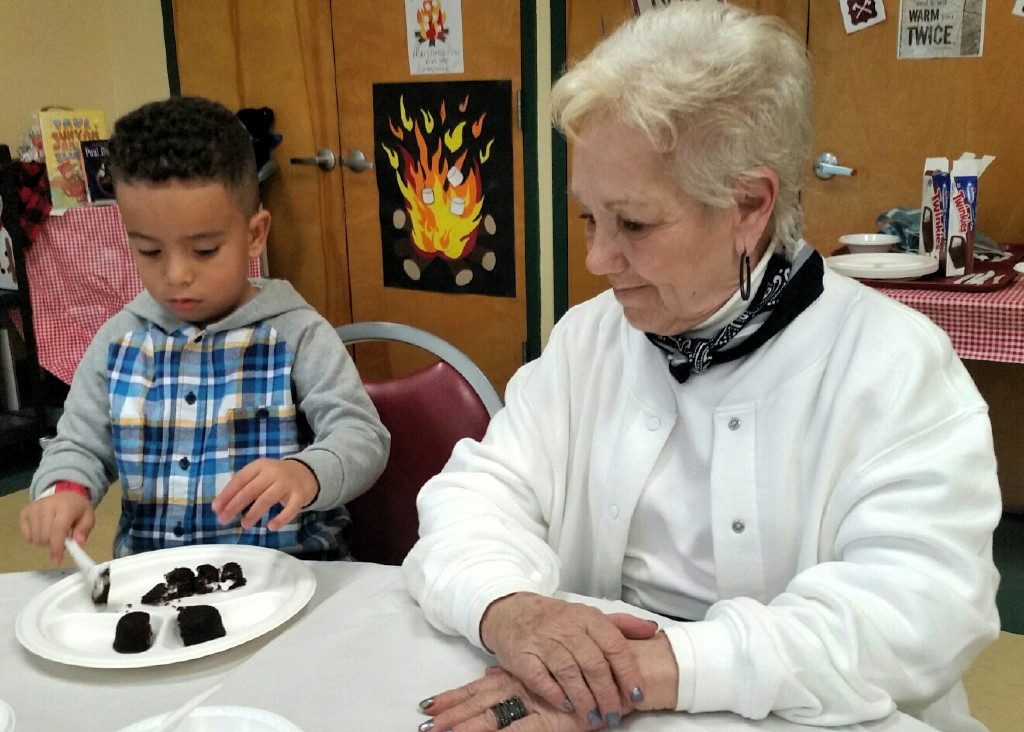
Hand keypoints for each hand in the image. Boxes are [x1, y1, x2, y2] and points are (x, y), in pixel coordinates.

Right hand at [19, 493, 94, 564]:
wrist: (65, 495)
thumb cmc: (77, 509)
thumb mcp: (88, 517)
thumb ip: (84, 530)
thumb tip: (79, 543)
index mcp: (65, 506)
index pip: (58, 530)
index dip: (57, 547)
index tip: (57, 560)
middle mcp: (46, 506)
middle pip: (44, 536)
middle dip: (53, 544)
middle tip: (61, 540)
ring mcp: (33, 508)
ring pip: (35, 538)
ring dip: (44, 542)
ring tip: (53, 534)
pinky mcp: (24, 512)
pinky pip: (26, 536)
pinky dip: (34, 539)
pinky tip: (43, 531)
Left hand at [212, 458, 318, 530]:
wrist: (307, 473)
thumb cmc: (276, 477)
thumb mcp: (260, 475)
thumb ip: (243, 487)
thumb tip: (220, 507)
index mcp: (260, 466)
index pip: (240, 479)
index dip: (227, 494)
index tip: (215, 508)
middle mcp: (273, 473)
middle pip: (251, 490)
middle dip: (235, 506)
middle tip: (224, 520)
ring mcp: (287, 484)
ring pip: (267, 499)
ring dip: (254, 513)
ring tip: (244, 525)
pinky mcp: (300, 496)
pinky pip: (290, 509)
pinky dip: (281, 518)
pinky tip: (271, 526)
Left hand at [420, 665, 615, 730]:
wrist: (629, 671)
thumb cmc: (594, 667)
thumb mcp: (554, 665)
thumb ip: (517, 673)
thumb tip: (489, 674)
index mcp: (521, 676)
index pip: (479, 688)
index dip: (453, 699)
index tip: (427, 708)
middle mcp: (524, 688)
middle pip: (479, 703)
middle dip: (451, 716)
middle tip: (424, 728)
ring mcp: (537, 703)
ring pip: (493, 717)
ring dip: (467, 727)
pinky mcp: (553, 720)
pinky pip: (522, 729)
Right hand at [479, 593, 658, 726]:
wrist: (511, 611)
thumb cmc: (555, 618)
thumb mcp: (588, 616)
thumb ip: (621, 625)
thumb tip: (652, 630)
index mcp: (587, 617)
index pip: (614, 645)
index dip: (628, 673)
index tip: (638, 695)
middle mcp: (566, 627)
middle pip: (593, 663)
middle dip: (607, 694)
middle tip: (615, 714)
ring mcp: (543, 641)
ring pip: (569, 673)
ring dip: (584, 699)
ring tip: (594, 717)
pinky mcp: (523, 655)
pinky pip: (541, 678)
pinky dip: (556, 694)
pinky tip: (567, 706)